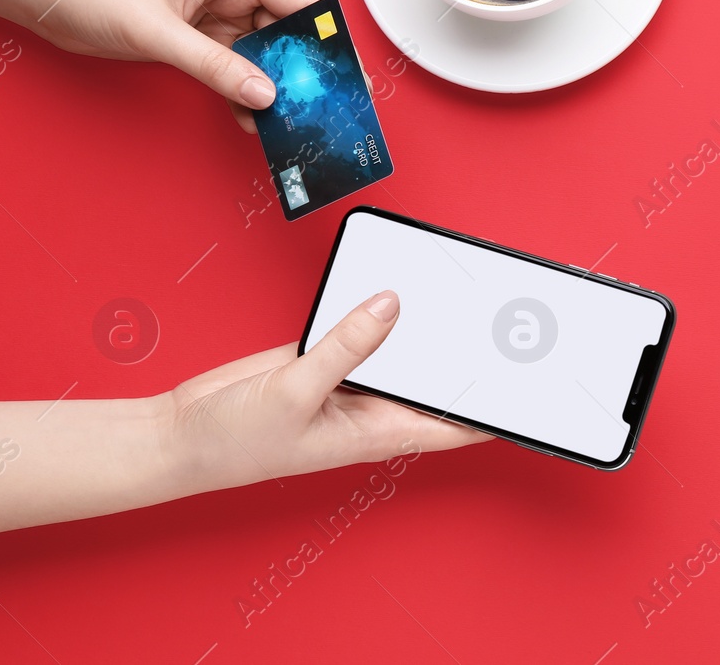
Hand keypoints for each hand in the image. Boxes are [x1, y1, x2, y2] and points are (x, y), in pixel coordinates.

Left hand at [29, 0, 321, 131]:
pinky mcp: (200, 40)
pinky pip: (237, 70)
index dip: (331, 38)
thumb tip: (263, 93)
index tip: (349, 72)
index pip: (304, 3)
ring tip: (286, 120)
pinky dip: (245, 93)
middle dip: (305, 71)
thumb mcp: (160, 32)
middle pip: (290, 34)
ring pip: (266, 57)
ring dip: (274, 87)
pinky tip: (250, 116)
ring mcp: (218, 17)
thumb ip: (215, 65)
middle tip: (320, 106)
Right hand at [158, 291, 488, 493]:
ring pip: (406, 346)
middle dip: (476, 354)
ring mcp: (354, 377)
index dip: (500, 412)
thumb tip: (390, 304)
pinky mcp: (328, 353)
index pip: (459, 425)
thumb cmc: (236, 441)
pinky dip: (381, 304)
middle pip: (440, 378)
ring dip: (430, 323)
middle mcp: (377, 406)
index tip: (537, 389)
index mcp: (382, 432)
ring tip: (472, 289)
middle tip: (516, 316)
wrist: (182, 432)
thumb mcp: (295, 392)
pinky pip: (366, 325)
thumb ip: (344, 346)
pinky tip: (403, 278)